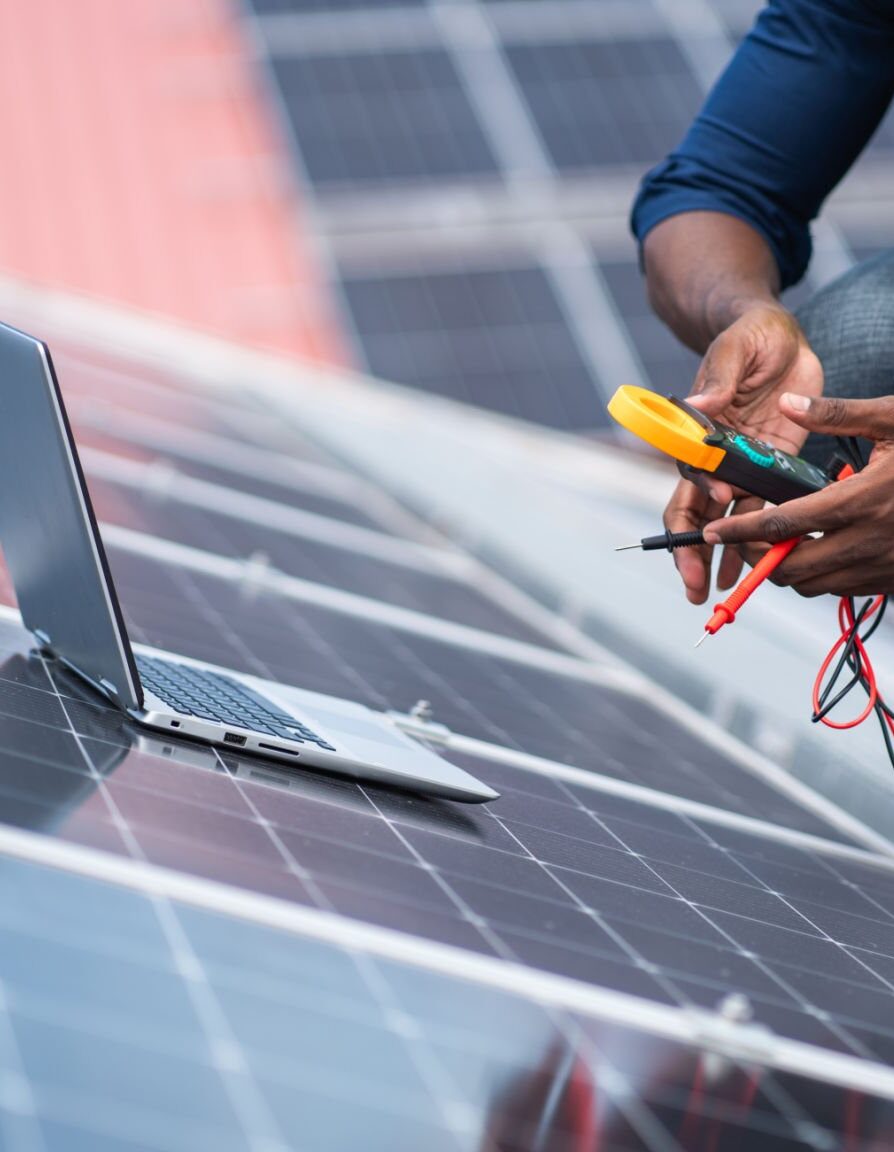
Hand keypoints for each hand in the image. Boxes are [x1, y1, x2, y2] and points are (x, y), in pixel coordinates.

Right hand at [664, 303, 822, 603]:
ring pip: (725, 522)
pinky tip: (755, 571)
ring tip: (723, 594)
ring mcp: (740, 466)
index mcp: (697, 430)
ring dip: (721, 559)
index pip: (688, 470)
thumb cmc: (749, 337)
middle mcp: (713, 456)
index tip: (720, 501)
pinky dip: (755, 544)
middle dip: (692, 551)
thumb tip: (701, 407)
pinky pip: (760, 513)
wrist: (778, 338)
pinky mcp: (770, 469)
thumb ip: (718, 380)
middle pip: (694, 512)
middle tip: (695, 586)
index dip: (700, 491)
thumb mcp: (736, 349)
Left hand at [702, 393, 893, 597]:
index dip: (741, 531)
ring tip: (780, 543)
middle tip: (746, 538)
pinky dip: (822, 576)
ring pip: (815, 586)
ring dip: (789, 571)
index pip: (784, 525)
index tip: (712, 530)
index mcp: (864, 500)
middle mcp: (872, 541)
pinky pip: (844, 590)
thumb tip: (787, 404)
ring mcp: (886, 566)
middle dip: (760, 559)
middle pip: (792, 569)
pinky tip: (821, 548)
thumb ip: (837, 414)